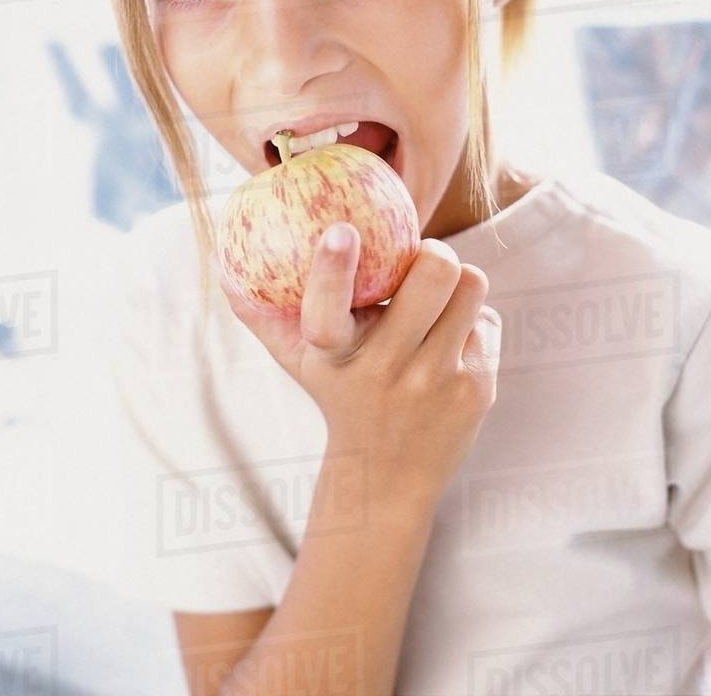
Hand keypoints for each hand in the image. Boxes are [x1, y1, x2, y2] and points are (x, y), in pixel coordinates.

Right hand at [220, 221, 500, 508]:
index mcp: (335, 358)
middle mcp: (385, 371)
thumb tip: (224, 267)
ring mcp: (435, 381)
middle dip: (432, 252)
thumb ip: (263, 315)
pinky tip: (451, 344)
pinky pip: (486, 320)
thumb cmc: (340, 397)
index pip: (326, 311)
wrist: (387, 480)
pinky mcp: (476, 389)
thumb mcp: (298, 362)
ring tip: (439, 296)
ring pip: (470, 285)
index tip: (340, 230)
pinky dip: (471, 322)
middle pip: (433, 274)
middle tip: (423, 258)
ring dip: (458, 281)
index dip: (331, 268)